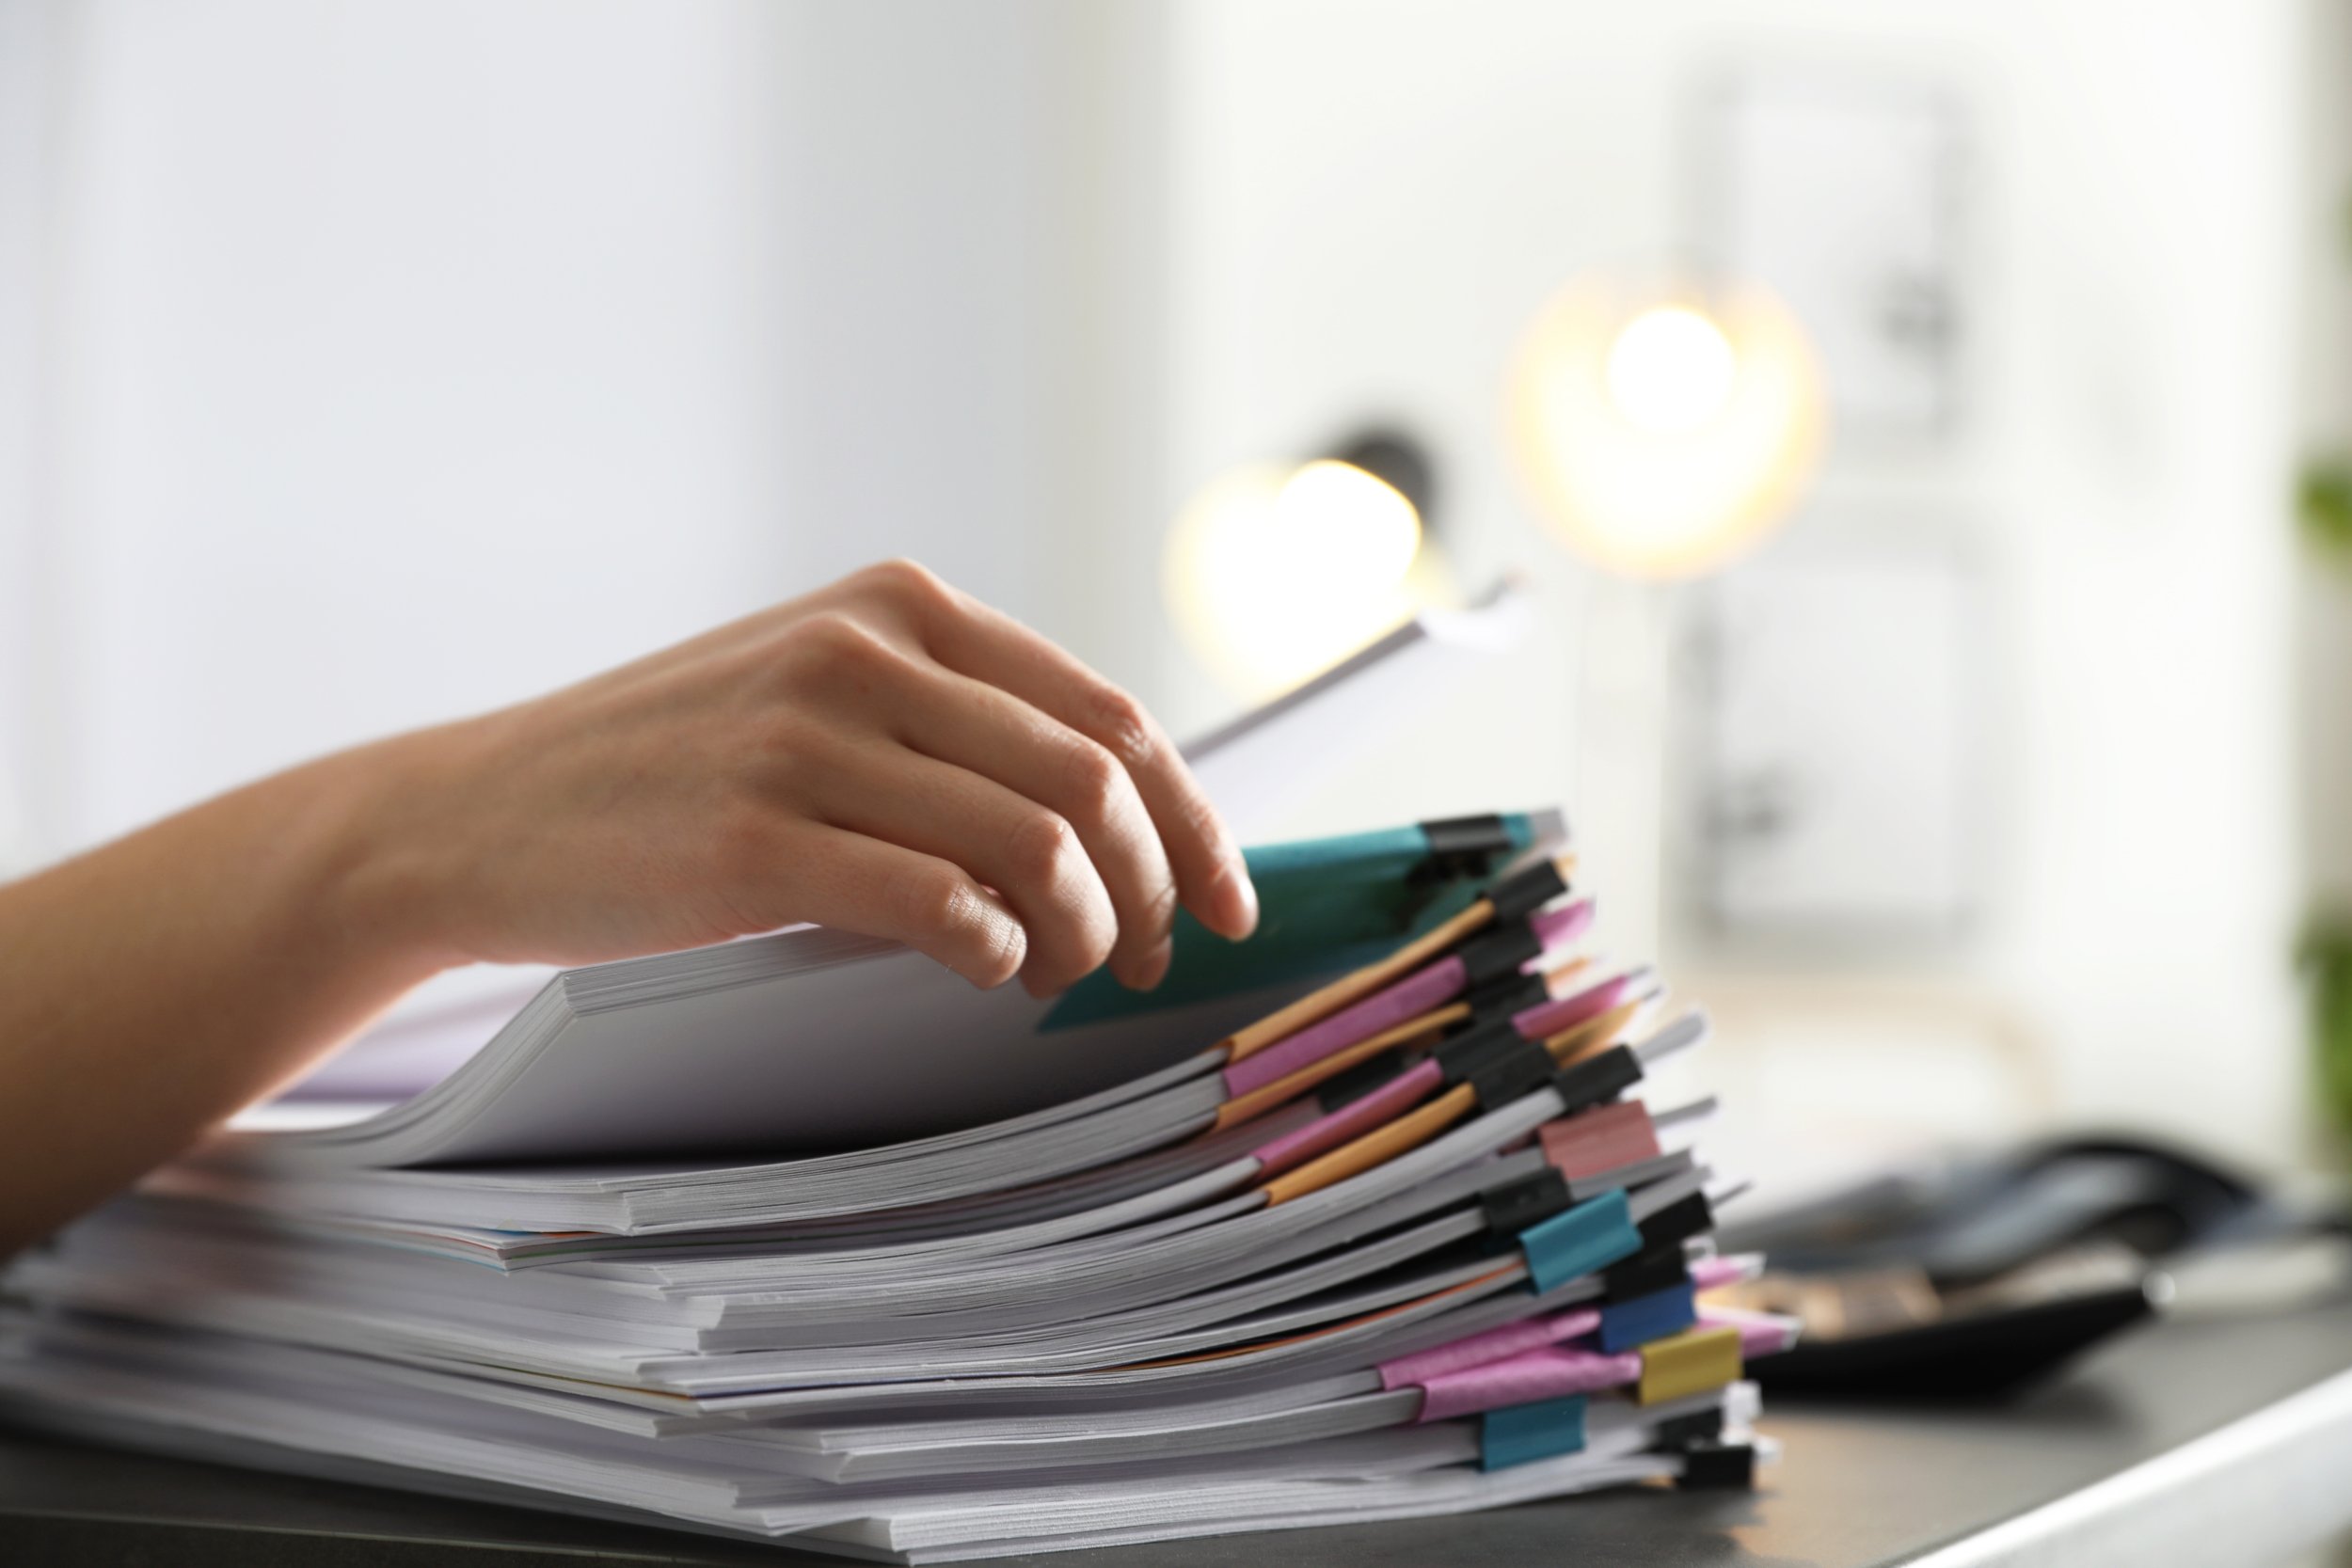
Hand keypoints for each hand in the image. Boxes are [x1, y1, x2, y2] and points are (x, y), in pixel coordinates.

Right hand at [360, 560, 1258, 995]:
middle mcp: (865, 651)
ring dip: (1084, 930)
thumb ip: (945, 718)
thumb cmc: (667, 768)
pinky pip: (942, 903)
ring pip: (1037, 843)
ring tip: (1063, 973)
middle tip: (1154, 957)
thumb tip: (1111, 818)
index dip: (1190, 814)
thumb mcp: (813, 687)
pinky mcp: (756, 837)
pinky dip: (997, 952)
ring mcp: (807, 738)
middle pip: (1093, 779)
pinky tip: (988, 973)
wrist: (479, 811)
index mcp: (901, 604)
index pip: (1107, 710)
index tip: (1224, 894)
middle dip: (1155, 886)